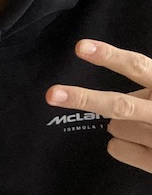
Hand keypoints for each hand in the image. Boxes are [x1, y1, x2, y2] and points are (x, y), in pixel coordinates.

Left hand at [47, 39, 151, 173]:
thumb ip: (148, 88)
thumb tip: (118, 99)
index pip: (138, 67)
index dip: (109, 56)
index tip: (81, 47)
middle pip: (121, 105)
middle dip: (85, 99)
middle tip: (53, 94)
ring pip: (115, 127)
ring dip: (120, 125)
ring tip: (144, 125)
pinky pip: (116, 148)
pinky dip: (120, 145)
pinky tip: (141, 144)